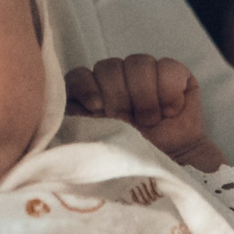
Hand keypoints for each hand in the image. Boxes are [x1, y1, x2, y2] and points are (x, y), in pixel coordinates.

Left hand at [65, 55, 224, 170]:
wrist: (172, 170)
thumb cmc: (131, 160)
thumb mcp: (98, 146)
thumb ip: (79, 128)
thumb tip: (59, 122)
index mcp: (93, 94)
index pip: (80, 75)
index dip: (86, 87)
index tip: (96, 109)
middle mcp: (117, 80)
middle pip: (109, 67)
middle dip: (118, 97)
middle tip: (128, 123)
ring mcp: (146, 74)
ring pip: (137, 62)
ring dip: (144, 95)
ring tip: (150, 120)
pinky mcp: (174, 74)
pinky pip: (168, 66)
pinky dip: (168, 90)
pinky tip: (170, 111)